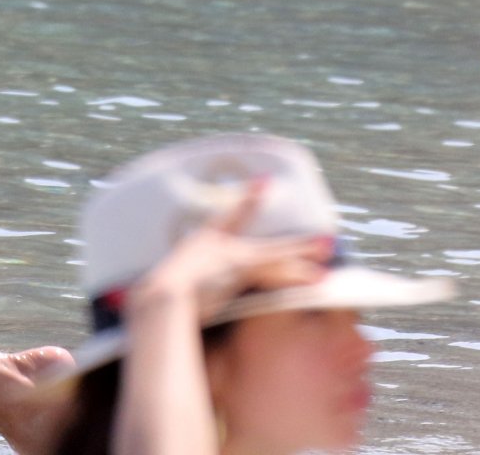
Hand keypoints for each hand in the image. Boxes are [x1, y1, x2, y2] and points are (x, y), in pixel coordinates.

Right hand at [126, 179, 330, 325]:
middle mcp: (220, 246)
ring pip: (276, 254)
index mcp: (203, 244)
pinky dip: (296, 273)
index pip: (229, 217)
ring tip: (328, 249)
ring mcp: (232, 257)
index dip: (247, 200)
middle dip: (292, 240)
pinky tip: (317, 277)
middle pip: (264, 243)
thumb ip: (171, 289)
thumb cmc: (159, 297)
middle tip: (318, 233)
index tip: (264, 182)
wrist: (161, 295)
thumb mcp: (166, 289)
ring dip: (303, 253)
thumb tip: (151, 297)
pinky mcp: (240, 269)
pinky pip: (275, 270)